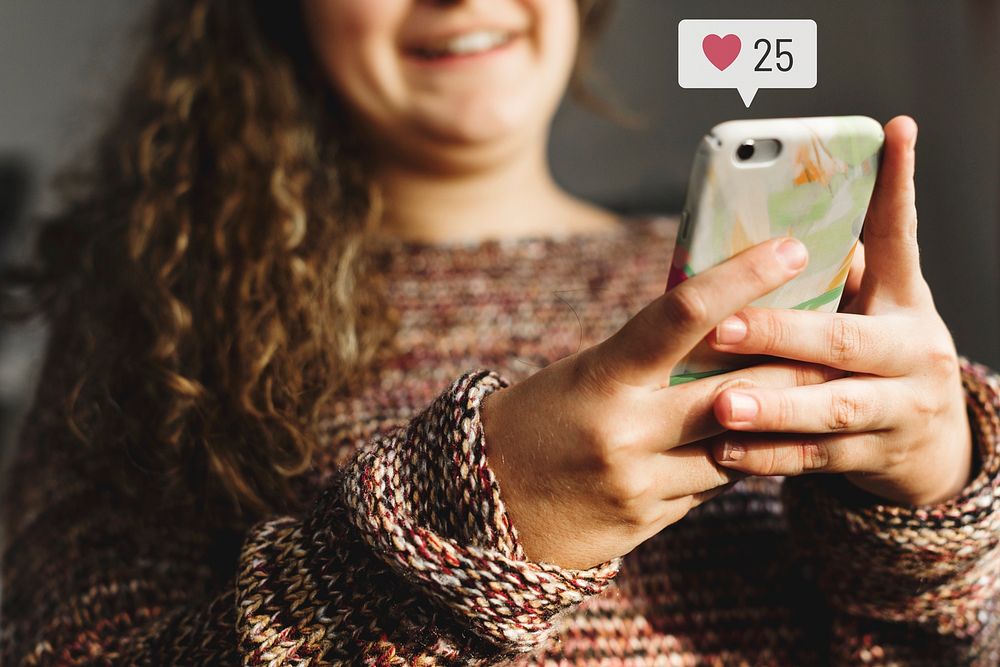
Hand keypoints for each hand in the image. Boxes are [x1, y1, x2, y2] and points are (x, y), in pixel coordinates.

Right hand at [480, 236, 841, 569]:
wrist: (486, 506)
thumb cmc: (536, 419)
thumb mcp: (582, 373)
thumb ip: (646, 357)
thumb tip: (721, 326)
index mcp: (601, 378)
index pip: (680, 316)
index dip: (741, 278)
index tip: (791, 249)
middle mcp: (624, 432)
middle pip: (736, 391)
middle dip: (795, 362)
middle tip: (839, 331)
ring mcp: (640, 483)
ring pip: (738, 446)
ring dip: (773, 416)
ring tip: (806, 386)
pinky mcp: (649, 520)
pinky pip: (715, 485)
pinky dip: (738, 459)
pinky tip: (750, 441)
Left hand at [708, 116, 973, 506]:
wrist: (932, 444)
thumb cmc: (877, 355)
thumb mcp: (874, 309)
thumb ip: (837, 273)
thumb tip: (775, 222)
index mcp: (906, 301)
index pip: (903, 234)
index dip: (898, 184)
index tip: (893, 130)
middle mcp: (911, 351)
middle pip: (844, 340)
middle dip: (781, 333)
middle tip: (724, 328)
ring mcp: (899, 409)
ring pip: (831, 407)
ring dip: (773, 405)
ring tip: (721, 404)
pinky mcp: (877, 457)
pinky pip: (817, 458)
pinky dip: (770, 456)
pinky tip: (723, 451)